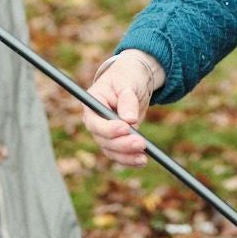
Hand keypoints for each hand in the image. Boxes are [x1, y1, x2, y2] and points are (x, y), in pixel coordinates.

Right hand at [81, 49, 165, 166]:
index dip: (108, 128)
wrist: (134, 81)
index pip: (94, 121)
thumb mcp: (128, 81)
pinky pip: (119, 154)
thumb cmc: (128, 77)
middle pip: (102, 139)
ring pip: (111, 150)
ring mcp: (104, 132)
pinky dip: (130, 159)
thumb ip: (127, 99)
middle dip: (121, 144)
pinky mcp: (115, 140)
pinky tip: (142, 161)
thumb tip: (129, 120)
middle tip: (141, 143)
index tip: (125, 127)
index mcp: (93, 102)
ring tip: (143, 156)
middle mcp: (95, 120)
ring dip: (126, 155)